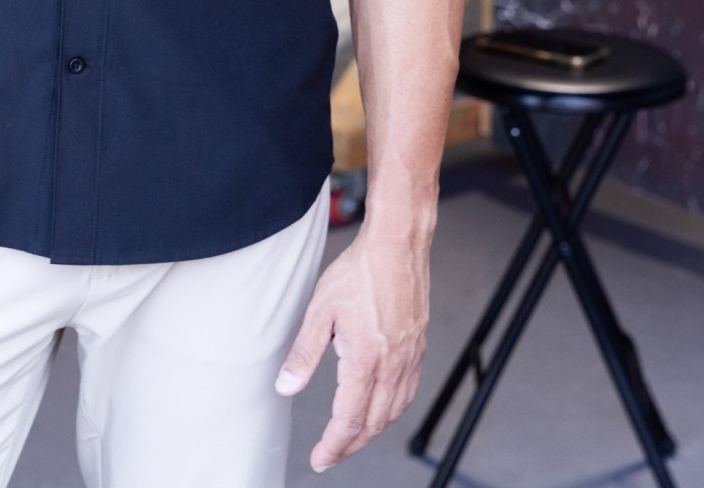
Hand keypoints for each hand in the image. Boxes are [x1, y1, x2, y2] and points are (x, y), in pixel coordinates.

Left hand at [275, 226, 429, 471]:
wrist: (397, 246)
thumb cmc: (359, 271)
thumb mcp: (320, 310)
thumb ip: (304, 354)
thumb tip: (286, 387)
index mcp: (366, 360)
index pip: (349, 421)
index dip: (333, 446)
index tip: (319, 458)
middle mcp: (392, 366)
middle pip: (373, 424)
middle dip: (350, 446)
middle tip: (330, 454)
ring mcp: (409, 358)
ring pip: (393, 412)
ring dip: (371, 432)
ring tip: (351, 437)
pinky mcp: (418, 347)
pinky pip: (408, 392)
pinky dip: (392, 410)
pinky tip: (382, 407)